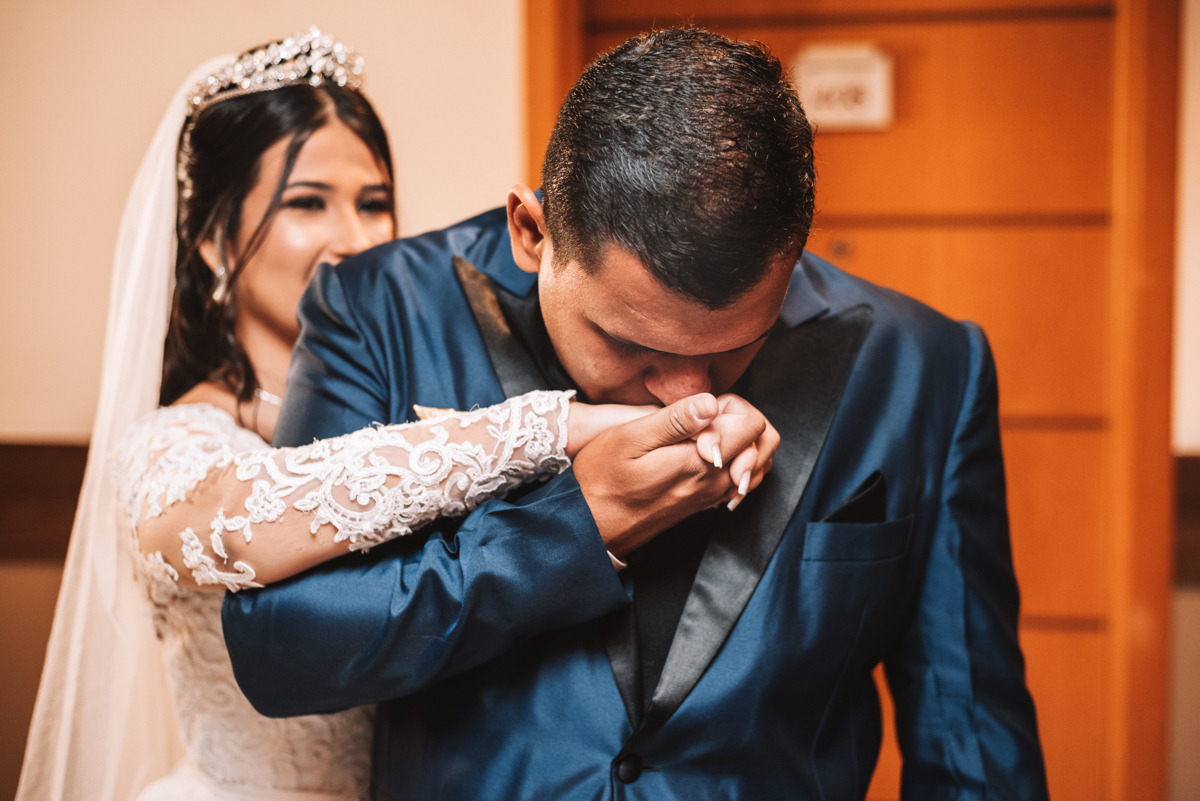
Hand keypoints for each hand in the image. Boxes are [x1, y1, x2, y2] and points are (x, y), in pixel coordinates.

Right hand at [572, 393, 771, 556]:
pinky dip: (735, 459)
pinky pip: (742, 478)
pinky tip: (706, 451)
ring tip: (701, 432)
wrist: (592, 525)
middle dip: (739, 419)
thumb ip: (675, 421)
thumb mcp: (630, 438)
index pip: (752, 425)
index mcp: (701, 464)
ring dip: (738, 439)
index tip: (698, 408)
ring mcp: (713, 496)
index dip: (729, 405)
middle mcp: (716, 483)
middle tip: (701, 417)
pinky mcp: (705, 502)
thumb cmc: (603, 478)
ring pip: (757, 462)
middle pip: (762, 442)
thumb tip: (712, 403)